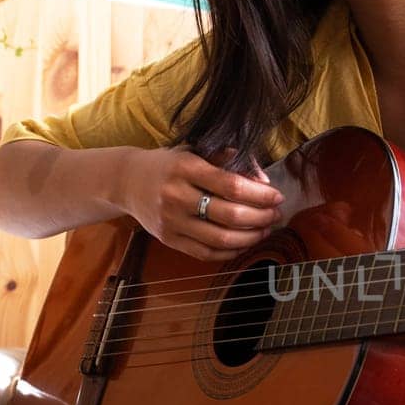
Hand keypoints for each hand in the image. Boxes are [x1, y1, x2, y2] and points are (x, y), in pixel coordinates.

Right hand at [118, 144, 283, 261]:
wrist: (127, 181)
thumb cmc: (170, 164)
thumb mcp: (196, 151)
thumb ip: (230, 160)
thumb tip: (263, 180)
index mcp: (185, 168)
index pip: (232, 186)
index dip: (260, 194)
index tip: (277, 196)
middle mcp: (176, 196)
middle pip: (230, 215)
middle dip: (261, 217)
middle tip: (275, 214)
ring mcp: (171, 221)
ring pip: (220, 239)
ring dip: (250, 237)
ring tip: (264, 229)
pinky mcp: (168, 240)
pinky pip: (206, 253)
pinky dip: (231, 251)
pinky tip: (244, 242)